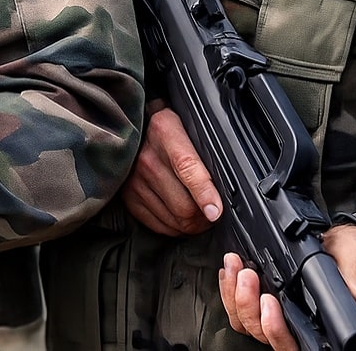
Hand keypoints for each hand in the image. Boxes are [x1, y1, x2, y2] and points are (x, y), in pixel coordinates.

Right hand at [120, 105, 221, 235]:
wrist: (135, 127)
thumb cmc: (171, 130)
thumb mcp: (189, 127)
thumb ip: (207, 152)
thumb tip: (227, 187)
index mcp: (165, 132)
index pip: (187, 167)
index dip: (204, 193)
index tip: (216, 212)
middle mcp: (146, 157)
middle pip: (183, 205)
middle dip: (204, 218)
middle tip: (214, 213)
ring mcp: (134, 179)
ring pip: (174, 221)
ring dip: (191, 225)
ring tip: (199, 215)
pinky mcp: (128, 196)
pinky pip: (158, 226)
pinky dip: (174, 228)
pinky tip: (180, 217)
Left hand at [219, 227, 355, 348]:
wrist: (340, 241)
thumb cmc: (349, 254)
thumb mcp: (354, 258)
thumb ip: (353, 278)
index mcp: (318, 321)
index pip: (294, 341)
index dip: (276, 328)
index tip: (269, 300)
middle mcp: (294, 322)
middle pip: (261, 332)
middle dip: (247, 304)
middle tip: (248, 274)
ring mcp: (275, 312)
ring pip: (245, 322)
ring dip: (234, 294)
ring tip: (235, 265)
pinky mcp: (260, 298)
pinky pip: (237, 307)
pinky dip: (228, 289)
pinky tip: (229, 270)